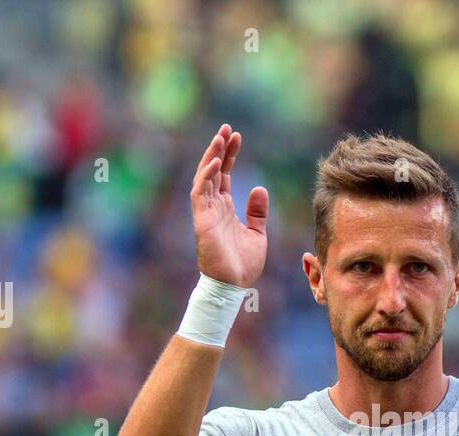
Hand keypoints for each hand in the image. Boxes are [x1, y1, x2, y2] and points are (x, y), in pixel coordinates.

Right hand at [191, 123, 268, 286]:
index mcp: (225, 208)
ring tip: (220, 137)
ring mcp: (206, 213)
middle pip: (213, 170)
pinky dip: (205, 178)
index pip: (224, 174)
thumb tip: (258, 188)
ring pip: (204, 178)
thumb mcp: (257, 233)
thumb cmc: (242, 264)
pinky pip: (200, 195)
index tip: (237, 136)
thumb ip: (257, 212)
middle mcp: (213, 207)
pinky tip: (214, 164)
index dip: (229, 155)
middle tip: (227, 127)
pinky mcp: (202, 221)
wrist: (233, 285)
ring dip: (211, 157)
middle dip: (219, 148)